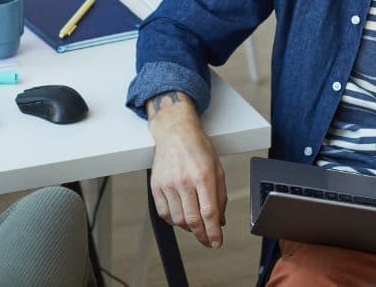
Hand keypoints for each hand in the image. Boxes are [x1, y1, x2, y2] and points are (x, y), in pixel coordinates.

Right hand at [146, 91, 227, 247]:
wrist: (175, 133)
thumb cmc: (197, 148)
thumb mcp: (217, 169)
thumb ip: (220, 196)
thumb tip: (219, 221)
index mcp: (203, 175)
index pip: (209, 213)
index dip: (213, 232)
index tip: (217, 242)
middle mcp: (184, 180)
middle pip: (192, 220)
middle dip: (202, 236)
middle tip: (208, 240)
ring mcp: (168, 184)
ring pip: (178, 220)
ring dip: (189, 229)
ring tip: (196, 226)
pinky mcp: (156, 186)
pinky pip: (164, 213)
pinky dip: (173, 221)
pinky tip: (181, 217)